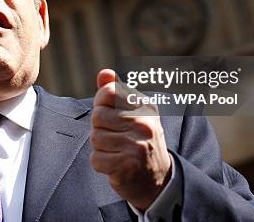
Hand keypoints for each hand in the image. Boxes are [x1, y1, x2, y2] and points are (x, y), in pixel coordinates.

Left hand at [90, 69, 171, 211]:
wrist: (158, 180)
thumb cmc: (139, 141)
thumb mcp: (134, 113)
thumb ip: (116, 92)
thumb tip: (104, 73)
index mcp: (145, 107)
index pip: (108, 92)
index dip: (101, 103)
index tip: (111, 115)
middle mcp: (144, 124)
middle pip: (98, 116)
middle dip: (100, 128)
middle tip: (116, 138)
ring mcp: (137, 146)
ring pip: (95, 138)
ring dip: (101, 148)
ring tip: (117, 151)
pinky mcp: (127, 167)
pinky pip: (96, 159)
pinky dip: (101, 164)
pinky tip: (116, 165)